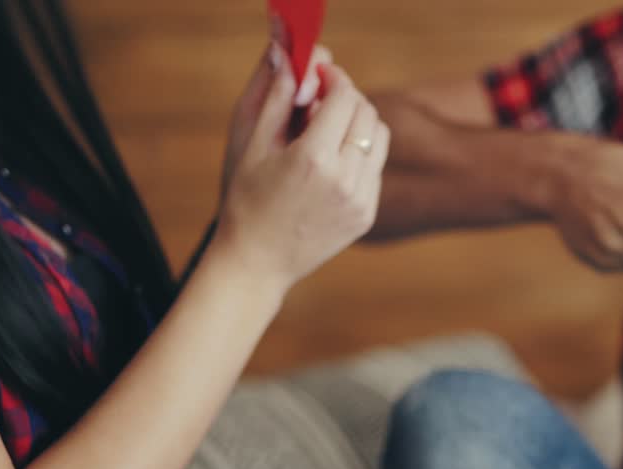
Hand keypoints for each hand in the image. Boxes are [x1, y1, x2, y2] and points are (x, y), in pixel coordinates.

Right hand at [215, 55, 389, 290]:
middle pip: (366, 112)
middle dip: (347, 97)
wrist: (256, 262)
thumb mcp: (251, 142)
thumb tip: (291, 53)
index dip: (334, 77)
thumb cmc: (244, 198)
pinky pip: (375, 166)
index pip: (344, 96)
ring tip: (327, 130)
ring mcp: (360, 200)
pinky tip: (330, 163)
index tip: (319, 74)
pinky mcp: (366, 215)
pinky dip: (359, 153)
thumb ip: (276, 93)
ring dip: (358, 122)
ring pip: (378, 137)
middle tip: (321, 100)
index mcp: (313, 158)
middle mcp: (344, 179)